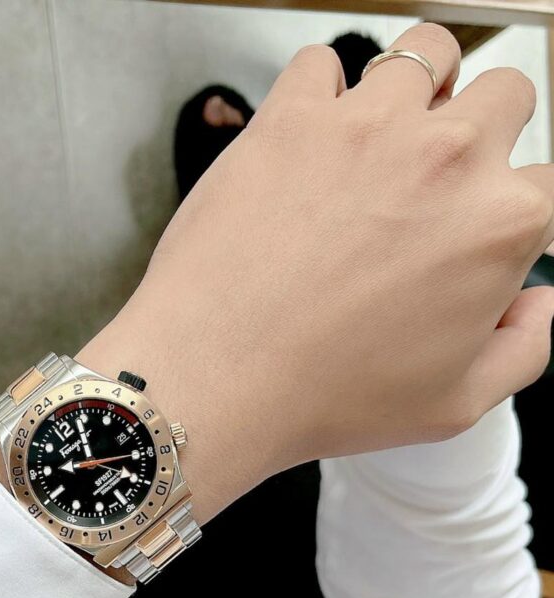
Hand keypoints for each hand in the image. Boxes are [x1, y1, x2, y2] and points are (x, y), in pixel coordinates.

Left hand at [71, 23, 553, 523]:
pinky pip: (320, 64)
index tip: (471, 227)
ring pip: (426, 55)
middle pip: (503, 95)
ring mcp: (366, 127)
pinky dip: (320, 91)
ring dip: (415, 91)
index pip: (544, 182)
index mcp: (500, 223)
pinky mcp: (290, 118)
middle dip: (483, 129)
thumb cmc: (323, 396)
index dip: (508, 209)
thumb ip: (524, 348)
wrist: (216, 377)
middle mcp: (445, 156)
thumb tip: (537, 301)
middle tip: (434, 176)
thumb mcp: (454, 404)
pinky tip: (309, 136)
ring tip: (379, 139)